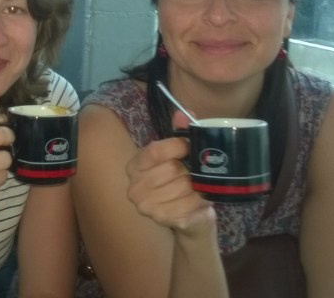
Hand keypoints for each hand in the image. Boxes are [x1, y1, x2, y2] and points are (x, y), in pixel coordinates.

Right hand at [125, 114, 215, 238]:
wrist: (191, 215)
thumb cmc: (182, 179)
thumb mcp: (181, 154)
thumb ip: (180, 132)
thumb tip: (183, 114)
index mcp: (135, 165)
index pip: (155, 150)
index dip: (177, 146)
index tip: (189, 146)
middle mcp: (134, 187)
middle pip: (171, 169)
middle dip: (189, 169)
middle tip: (195, 172)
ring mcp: (146, 206)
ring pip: (183, 186)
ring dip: (197, 186)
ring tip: (198, 186)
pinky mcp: (162, 220)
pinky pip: (189, 204)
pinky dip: (199, 200)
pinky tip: (199, 200)